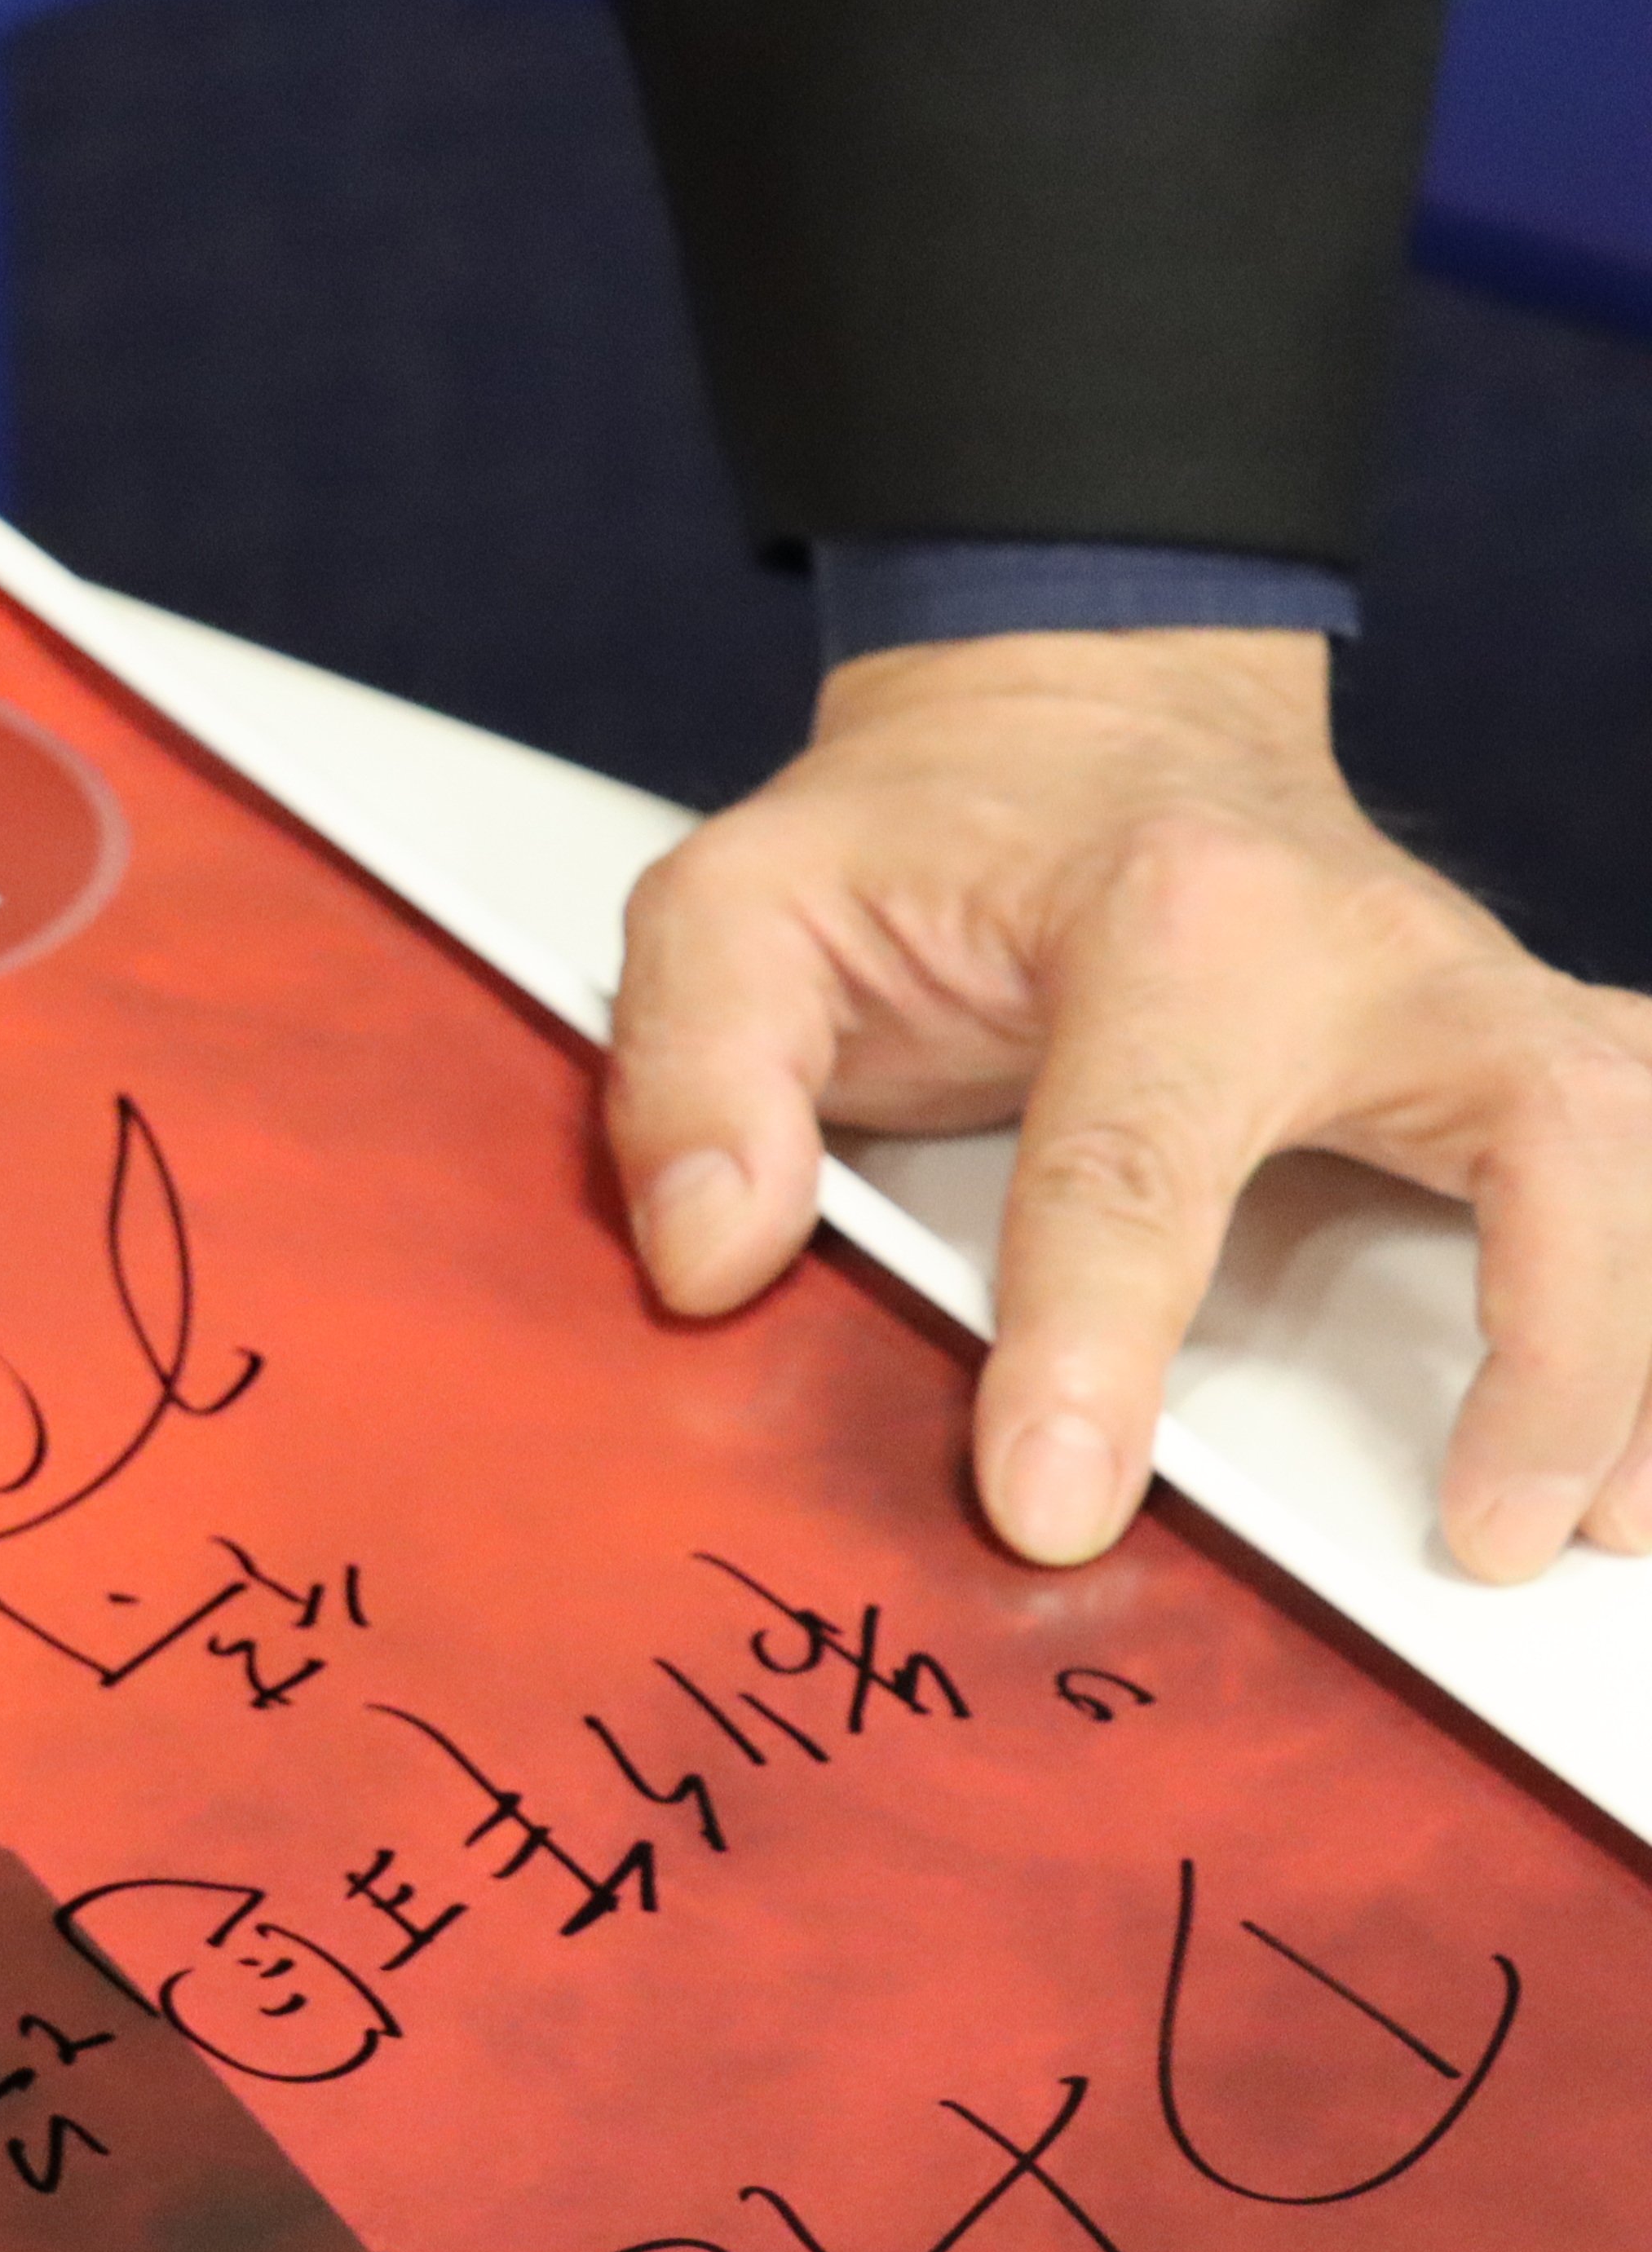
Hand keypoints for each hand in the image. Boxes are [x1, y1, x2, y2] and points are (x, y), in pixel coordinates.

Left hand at [606, 626, 1651, 1580]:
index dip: (1091, 1353)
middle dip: (1546, 1349)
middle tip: (1481, 1535)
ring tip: (1601, 1529)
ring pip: (1648, 1146)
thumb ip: (696, 1076)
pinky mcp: (1523, 1036)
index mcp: (1166, 918)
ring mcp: (1478, 990)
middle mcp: (1372, 945)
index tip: (1056, 1509)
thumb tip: (715, 1261)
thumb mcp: (734, 907)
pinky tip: (1645, 1437)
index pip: (1133, 1169)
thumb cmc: (911, 838)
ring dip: (1651, 1341)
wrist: (1074, 716)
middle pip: (1544, 1142)